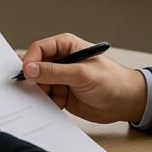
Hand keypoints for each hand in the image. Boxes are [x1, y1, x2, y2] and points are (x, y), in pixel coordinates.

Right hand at [20, 33, 146, 123]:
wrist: (125, 103)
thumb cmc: (111, 81)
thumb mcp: (81, 74)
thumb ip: (54, 72)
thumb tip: (30, 69)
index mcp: (66, 46)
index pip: (39, 49)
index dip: (30, 60)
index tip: (26, 74)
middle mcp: (61, 60)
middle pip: (35, 66)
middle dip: (34, 79)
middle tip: (37, 90)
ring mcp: (60, 77)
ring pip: (38, 84)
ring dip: (41, 93)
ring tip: (54, 99)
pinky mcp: (61, 93)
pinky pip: (46, 97)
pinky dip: (47, 103)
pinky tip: (58, 105)